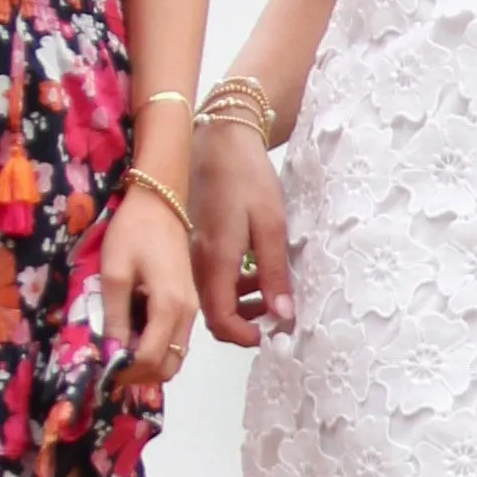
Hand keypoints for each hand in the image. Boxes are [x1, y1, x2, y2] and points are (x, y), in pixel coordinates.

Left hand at [95, 186, 196, 391]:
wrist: (161, 201)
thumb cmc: (134, 231)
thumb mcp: (114, 273)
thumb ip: (115, 317)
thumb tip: (111, 354)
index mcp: (169, 307)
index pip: (151, 360)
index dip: (125, 372)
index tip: (101, 368)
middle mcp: (187, 314)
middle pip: (168, 366)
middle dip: (139, 374)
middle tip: (110, 364)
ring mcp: (191, 309)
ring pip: (174, 355)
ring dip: (147, 362)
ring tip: (118, 350)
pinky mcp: (188, 303)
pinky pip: (174, 339)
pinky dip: (154, 347)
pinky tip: (132, 334)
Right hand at [193, 125, 295, 344]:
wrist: (219, 139)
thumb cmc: (247, 176)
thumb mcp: (271, 224)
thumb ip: (275, 272)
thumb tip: (283, 315)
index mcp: (215, 261)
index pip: (220, 320)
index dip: (245, 336)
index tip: (271, 334)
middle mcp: (197, 263)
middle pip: (213, 314)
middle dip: (245, 323)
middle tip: (276, 314)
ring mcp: (193, 254)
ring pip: (212, 297)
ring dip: (241, 304)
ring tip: (271, 289)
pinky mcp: (195, 244)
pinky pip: (210, 279)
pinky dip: (232, 285)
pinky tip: (254, 270)